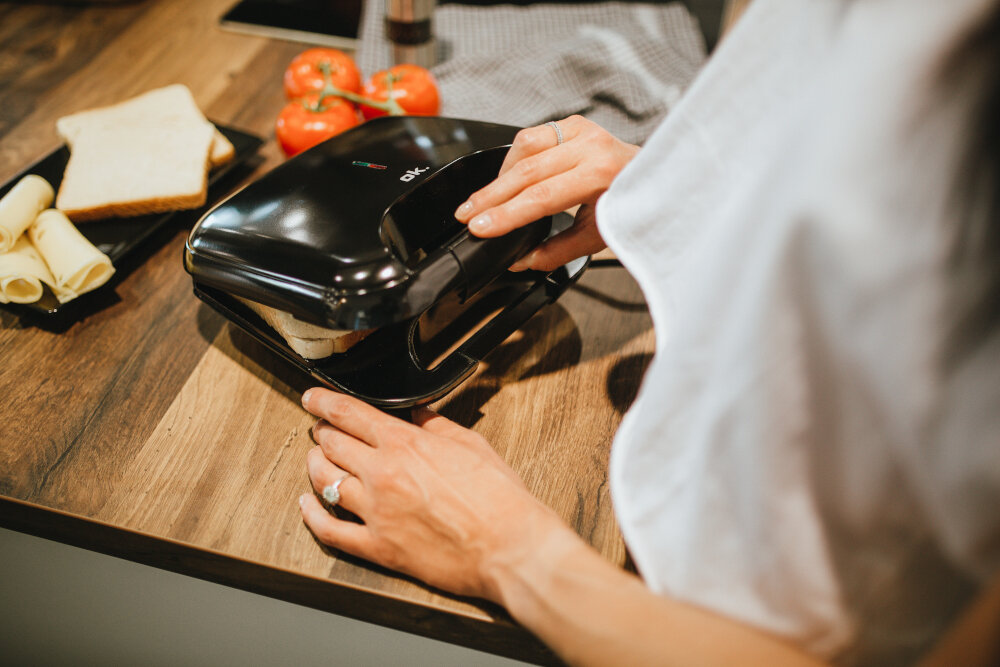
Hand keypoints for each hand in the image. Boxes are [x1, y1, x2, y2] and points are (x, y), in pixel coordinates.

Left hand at [298, 388, 569, 601]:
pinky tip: (307, 505)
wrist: (509, 546)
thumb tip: (417, 413)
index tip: (312, 398)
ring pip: (324, 481)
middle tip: (321, 428)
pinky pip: (330, 530)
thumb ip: (436, 425)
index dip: (323, 402)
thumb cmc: (498, 498)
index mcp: (406, 444)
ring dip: (315, 464)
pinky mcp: (378, 547)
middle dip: (322, 431)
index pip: (349, 413)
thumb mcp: (471, 445)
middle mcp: (383, 474)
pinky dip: (311, 515)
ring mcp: (376, 512)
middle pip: (332, 444)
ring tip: (315, 458)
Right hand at [454, 115, 639, 270]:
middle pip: (526, 171)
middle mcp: (592, 146)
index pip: (541, 196)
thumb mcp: (598, 237)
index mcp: (601, 175)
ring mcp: (583, 130)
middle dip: (490, 196)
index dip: (505, 214)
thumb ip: (556, 251)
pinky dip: (514, 158)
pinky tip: (505, 178)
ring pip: (524, 147)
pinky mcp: (576, 124)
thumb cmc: (632, 205)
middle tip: (465, 214)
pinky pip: (533, 136)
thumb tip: (520, 261)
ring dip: (499, 176)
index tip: (478, 227)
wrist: (659, 178)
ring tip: (482, 200)